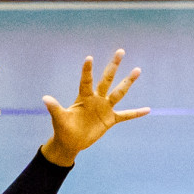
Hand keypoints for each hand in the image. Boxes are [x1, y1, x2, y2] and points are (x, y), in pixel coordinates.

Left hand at [41, 50, 148, 165]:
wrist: (71, 142)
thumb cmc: (63, 129)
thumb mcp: (59, 118)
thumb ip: (54, 108)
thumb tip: (45, 98)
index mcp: (83, 97)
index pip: (86, 80)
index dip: (87, 70)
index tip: (89, 58)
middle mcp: (96, 99)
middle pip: (107, 79)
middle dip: (113, 66)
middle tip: (120, 51)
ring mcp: (105, 108)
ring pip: (119, 92)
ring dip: (128, 81)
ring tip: (137, 69)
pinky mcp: (110, 119)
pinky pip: (126, 115)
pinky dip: (136, 113)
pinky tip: (148, 109)